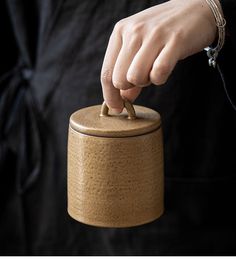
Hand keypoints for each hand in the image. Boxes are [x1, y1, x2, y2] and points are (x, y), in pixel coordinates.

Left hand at [100, 0, 217, 112]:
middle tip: (143, 78)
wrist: (196, 9)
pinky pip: (158, 73)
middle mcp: (134, 31)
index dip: (110, 96)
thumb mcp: (140, 47)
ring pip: (135, 78)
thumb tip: (122, 100)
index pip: (106, 73)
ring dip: (146, 81)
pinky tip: (165, 68)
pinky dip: (160, 78)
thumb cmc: (164, 32)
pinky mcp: (175, 41)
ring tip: (154, 69)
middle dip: (130, 87)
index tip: (116, 108)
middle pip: (119, 80)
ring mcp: (154, 35)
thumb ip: (128, 73)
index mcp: (120, 31)